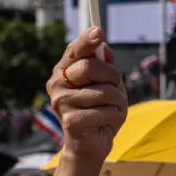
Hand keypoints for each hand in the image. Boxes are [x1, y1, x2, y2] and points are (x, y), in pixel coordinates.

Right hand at [48, 26, 125, 165]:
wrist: (90, 144)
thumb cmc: (99, 111)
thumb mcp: (107, 86)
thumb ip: (105, 67)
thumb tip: (105, 47)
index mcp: (64, 71)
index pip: (74, 51)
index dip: (87, 40)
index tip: (99, 31)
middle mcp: (57, 84)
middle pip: (90, 67)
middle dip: (113, 76)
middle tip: (116, 86)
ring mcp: (61, 103)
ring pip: (104, 91)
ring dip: (118, 101)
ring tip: (112, 109)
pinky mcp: (71, 121)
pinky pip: (106, 111)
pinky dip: (115, 116)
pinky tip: (107, 122)